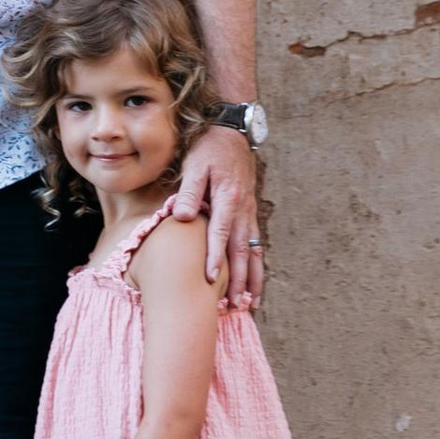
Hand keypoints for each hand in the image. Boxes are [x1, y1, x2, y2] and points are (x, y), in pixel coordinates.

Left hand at [174, 121, 263, 308]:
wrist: (233, 134)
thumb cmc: (210, 149)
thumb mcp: (196, 163)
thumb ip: (190, 191)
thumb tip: (183, 217)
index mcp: (227, 198)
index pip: (221, 233)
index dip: (215, 257)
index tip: (211, 279)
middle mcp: (242, 210)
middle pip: (241, 250)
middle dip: (239, 279)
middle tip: (234, 305)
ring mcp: (249, 213)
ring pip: (253, 251)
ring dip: (253, 278)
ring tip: (251, 303)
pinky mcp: (250, 213)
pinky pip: (256, 244)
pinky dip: (257, 265)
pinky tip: (256, 281)